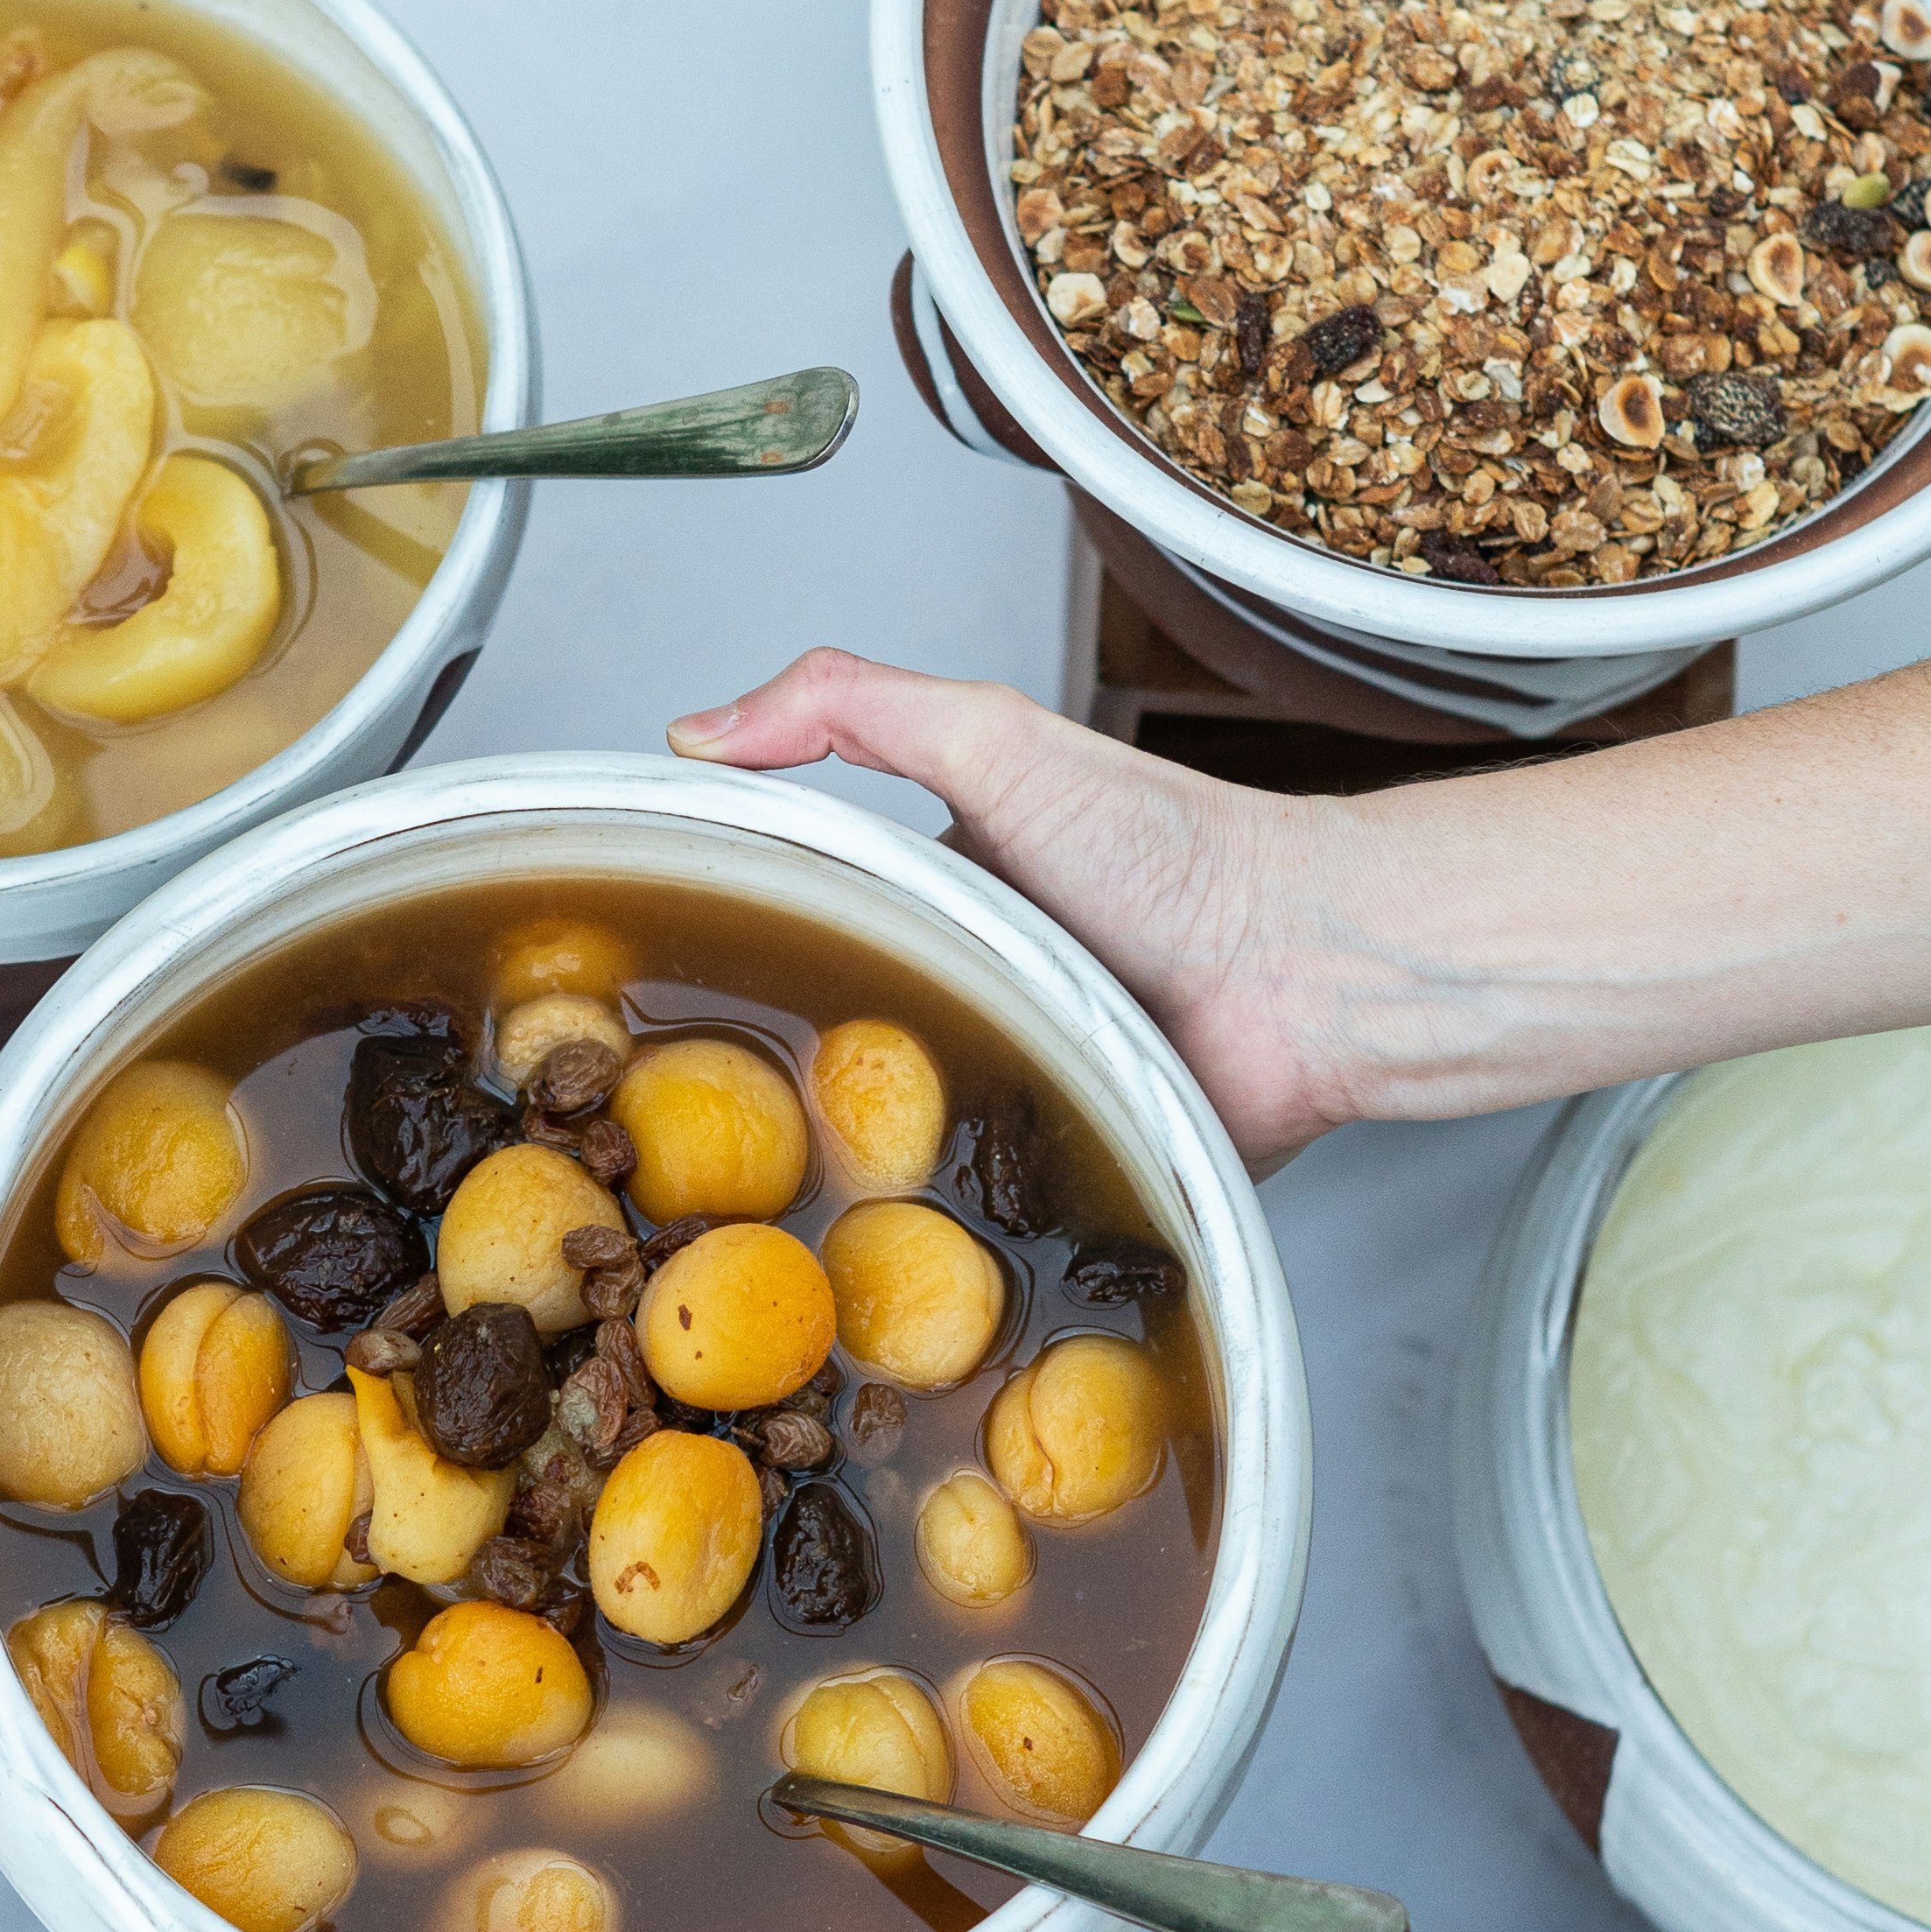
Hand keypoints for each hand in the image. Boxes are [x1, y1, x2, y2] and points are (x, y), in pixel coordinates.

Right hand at [666, 644, 1347, 1165]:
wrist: (1297, 975)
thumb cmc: (1174, 849)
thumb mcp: (995, 738)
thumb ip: (851, 704)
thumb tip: (702, 730)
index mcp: (932, 889)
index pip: (788, 913)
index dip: (715, 935)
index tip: (633, 971)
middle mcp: (953, 987)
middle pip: (810, 1038)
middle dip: (749, 1072)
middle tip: (674, 1105)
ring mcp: (990, 1087)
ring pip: (865, 1138)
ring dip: (821, 1156)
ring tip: (751, 1178)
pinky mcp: (1034, 1177)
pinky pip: (948, 1211)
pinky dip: (911, 1221)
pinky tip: (860, 1227)